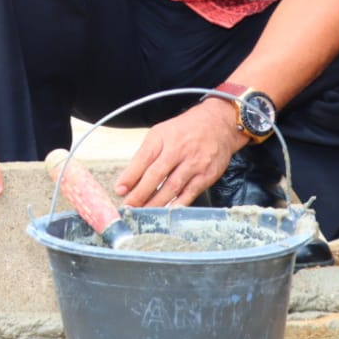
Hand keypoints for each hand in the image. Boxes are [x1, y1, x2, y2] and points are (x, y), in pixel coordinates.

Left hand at [113, 98, 240, 206]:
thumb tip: (129, 179)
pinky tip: (167, 212)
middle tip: (128, 207)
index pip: (143, 158)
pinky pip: (189, 193)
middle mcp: (178, 150)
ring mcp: (194, 163)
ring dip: (156, 203)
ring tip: (144, 213)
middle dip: (140, 193)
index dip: (130, 176)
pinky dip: (177, 204)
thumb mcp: (161, 133)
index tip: (119, 190)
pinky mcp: (207, 175)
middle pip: (156, 175)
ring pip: (172, 187)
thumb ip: (146, 154)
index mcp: (162, 138)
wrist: (219, 124)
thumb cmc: (184, 131)